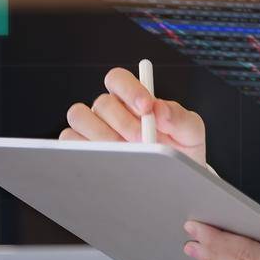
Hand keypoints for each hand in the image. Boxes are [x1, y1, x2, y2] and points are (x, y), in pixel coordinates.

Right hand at [61, 66, 207, 168]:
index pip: (118, 79)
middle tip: (143, 140)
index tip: (147, 107)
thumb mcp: (190, 133)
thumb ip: (179, 117)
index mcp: (132, 98)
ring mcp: (91, 129)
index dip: (130, 89)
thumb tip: (159, 108)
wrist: (173, 181)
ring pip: (80, 118)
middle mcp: (108, 110)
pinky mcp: (78, 150)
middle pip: (102, 103)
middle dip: (124, 122)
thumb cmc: (180, 151)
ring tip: (127, 154)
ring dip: (104, 136)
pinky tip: (109, 163)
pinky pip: (69, 143)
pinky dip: (86, 152)